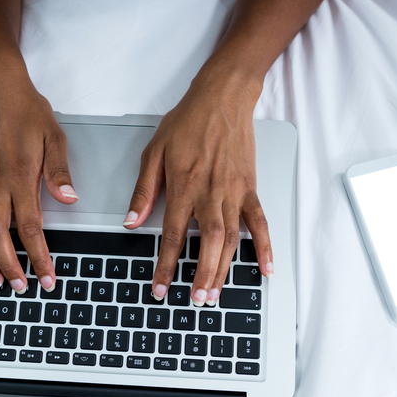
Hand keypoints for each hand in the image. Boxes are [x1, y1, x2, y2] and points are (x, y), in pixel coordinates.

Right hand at [0, 55, 76, 292]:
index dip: (39, 256)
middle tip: (20, 287)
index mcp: (20, 175)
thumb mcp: (53, 135)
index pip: (31, 226)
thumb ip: (58, 171)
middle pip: (0, 234)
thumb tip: (70, 200)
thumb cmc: (24, 107)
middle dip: (11, 265)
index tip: (46, 277)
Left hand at [122, 69, 272, 306]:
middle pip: (206, 243)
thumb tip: (131, 222)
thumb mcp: (154, 153)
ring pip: (230, 238)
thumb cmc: (188, 122)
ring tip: (216, 294)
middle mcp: (209, 193)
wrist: (222, 97)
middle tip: (197, 300)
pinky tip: (265, 268)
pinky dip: (263, 246)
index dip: (165, 265)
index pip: (172, 235)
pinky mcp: (250, 188)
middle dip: (201, 274)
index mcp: (183, 187)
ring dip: (224, 268)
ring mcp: (233, 192)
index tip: (161, 288)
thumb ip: (143, 191)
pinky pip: (258, 221)